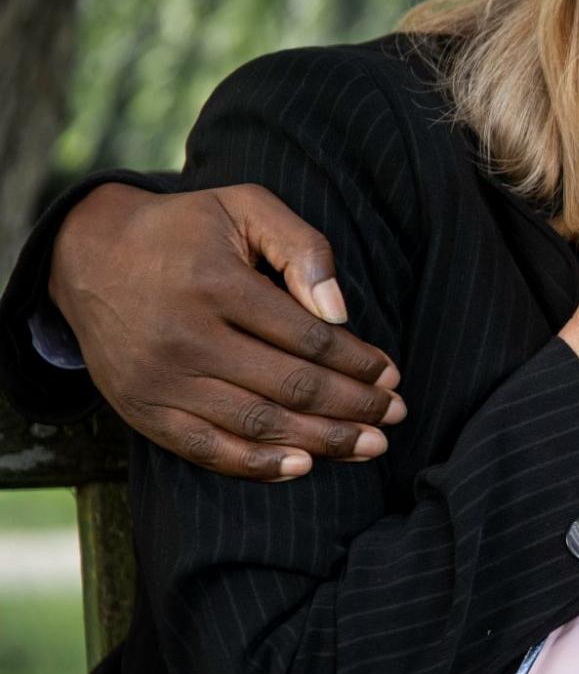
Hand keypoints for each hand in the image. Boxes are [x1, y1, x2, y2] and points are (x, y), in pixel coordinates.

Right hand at [46, 183, 403, 480]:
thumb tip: (340, 313)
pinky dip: (257, 465)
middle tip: (395, 414)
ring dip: (321, 441)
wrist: (89, 255)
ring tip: (369, 445)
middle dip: (353, 406)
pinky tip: (303, 466)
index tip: (392, 375)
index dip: (358, 362)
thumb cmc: (185, 229)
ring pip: (256, 423)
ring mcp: (161, 380)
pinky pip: (206, 449)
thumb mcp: (245, 207)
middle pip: (289, 386)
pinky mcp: (141, 409)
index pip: (308, 338)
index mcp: (217, 285)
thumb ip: (302, 247)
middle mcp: (185, 338)